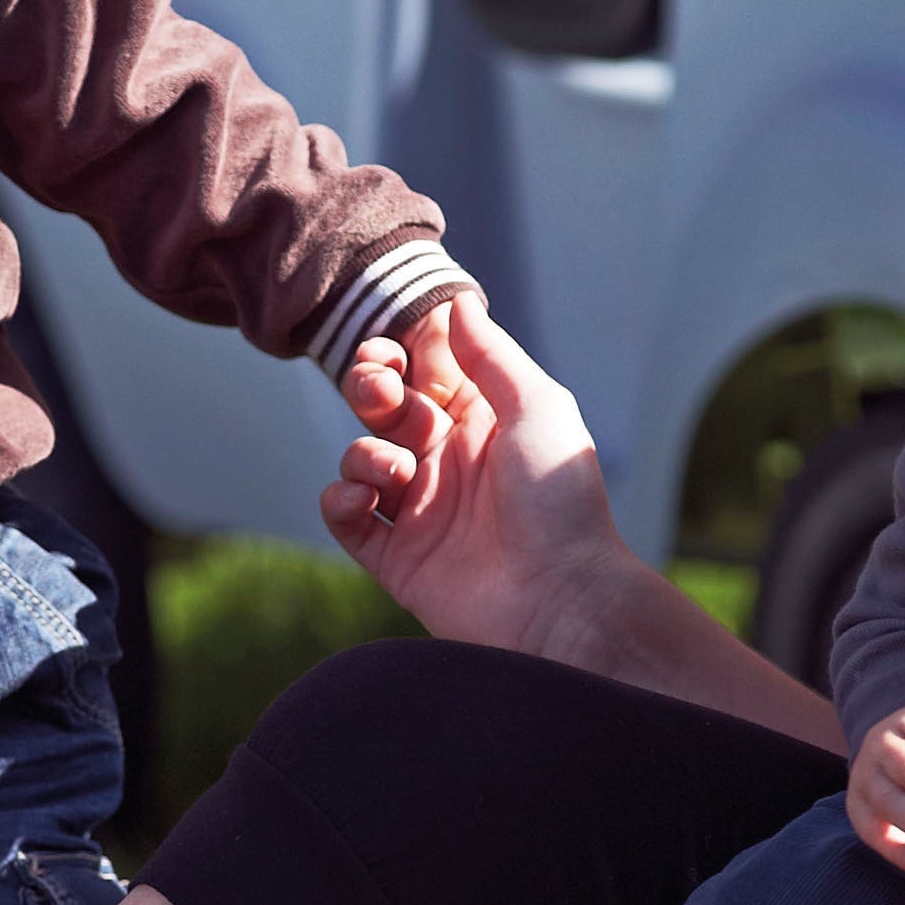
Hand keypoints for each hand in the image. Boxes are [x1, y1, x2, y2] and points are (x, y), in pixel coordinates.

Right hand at [323, 292, 628, 657]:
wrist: (561, 600)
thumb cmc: (559, 501)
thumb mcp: (536, 408)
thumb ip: (491, 355)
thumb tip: (455, 304)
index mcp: (481, 420)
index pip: (422, 370)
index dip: (395, 352)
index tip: (388, 350)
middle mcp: (448, 460)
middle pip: (382, 406)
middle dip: (368, 388)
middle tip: (379, 392)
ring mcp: (421, 510)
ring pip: (360, 459)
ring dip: (364, 454)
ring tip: (396, 472)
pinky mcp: (399, 558)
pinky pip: (346, 518)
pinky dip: (342, 501)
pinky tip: (366, 502)